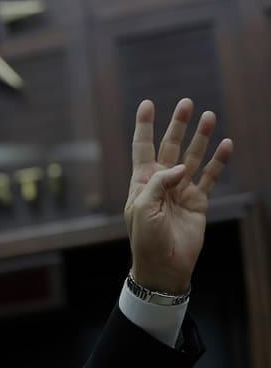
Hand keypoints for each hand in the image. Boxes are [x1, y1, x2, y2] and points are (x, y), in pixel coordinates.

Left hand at [124, 98, 232, 293]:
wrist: (164, 265)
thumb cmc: (146, 239)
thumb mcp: (142, 209)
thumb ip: (158, 183)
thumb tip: (180, 167)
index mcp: (141, 182)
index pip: (142, 147)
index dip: (144, 126)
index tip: (147, 103)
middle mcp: (161, 182)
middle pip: (170, 146)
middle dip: (177, 125)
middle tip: (186, 103)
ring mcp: (181, 190)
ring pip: (192, 157)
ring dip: (200, 137)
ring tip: (209, 116)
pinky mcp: (198, 201)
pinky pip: (210, 176)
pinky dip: (218, 161)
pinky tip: (226, 144)